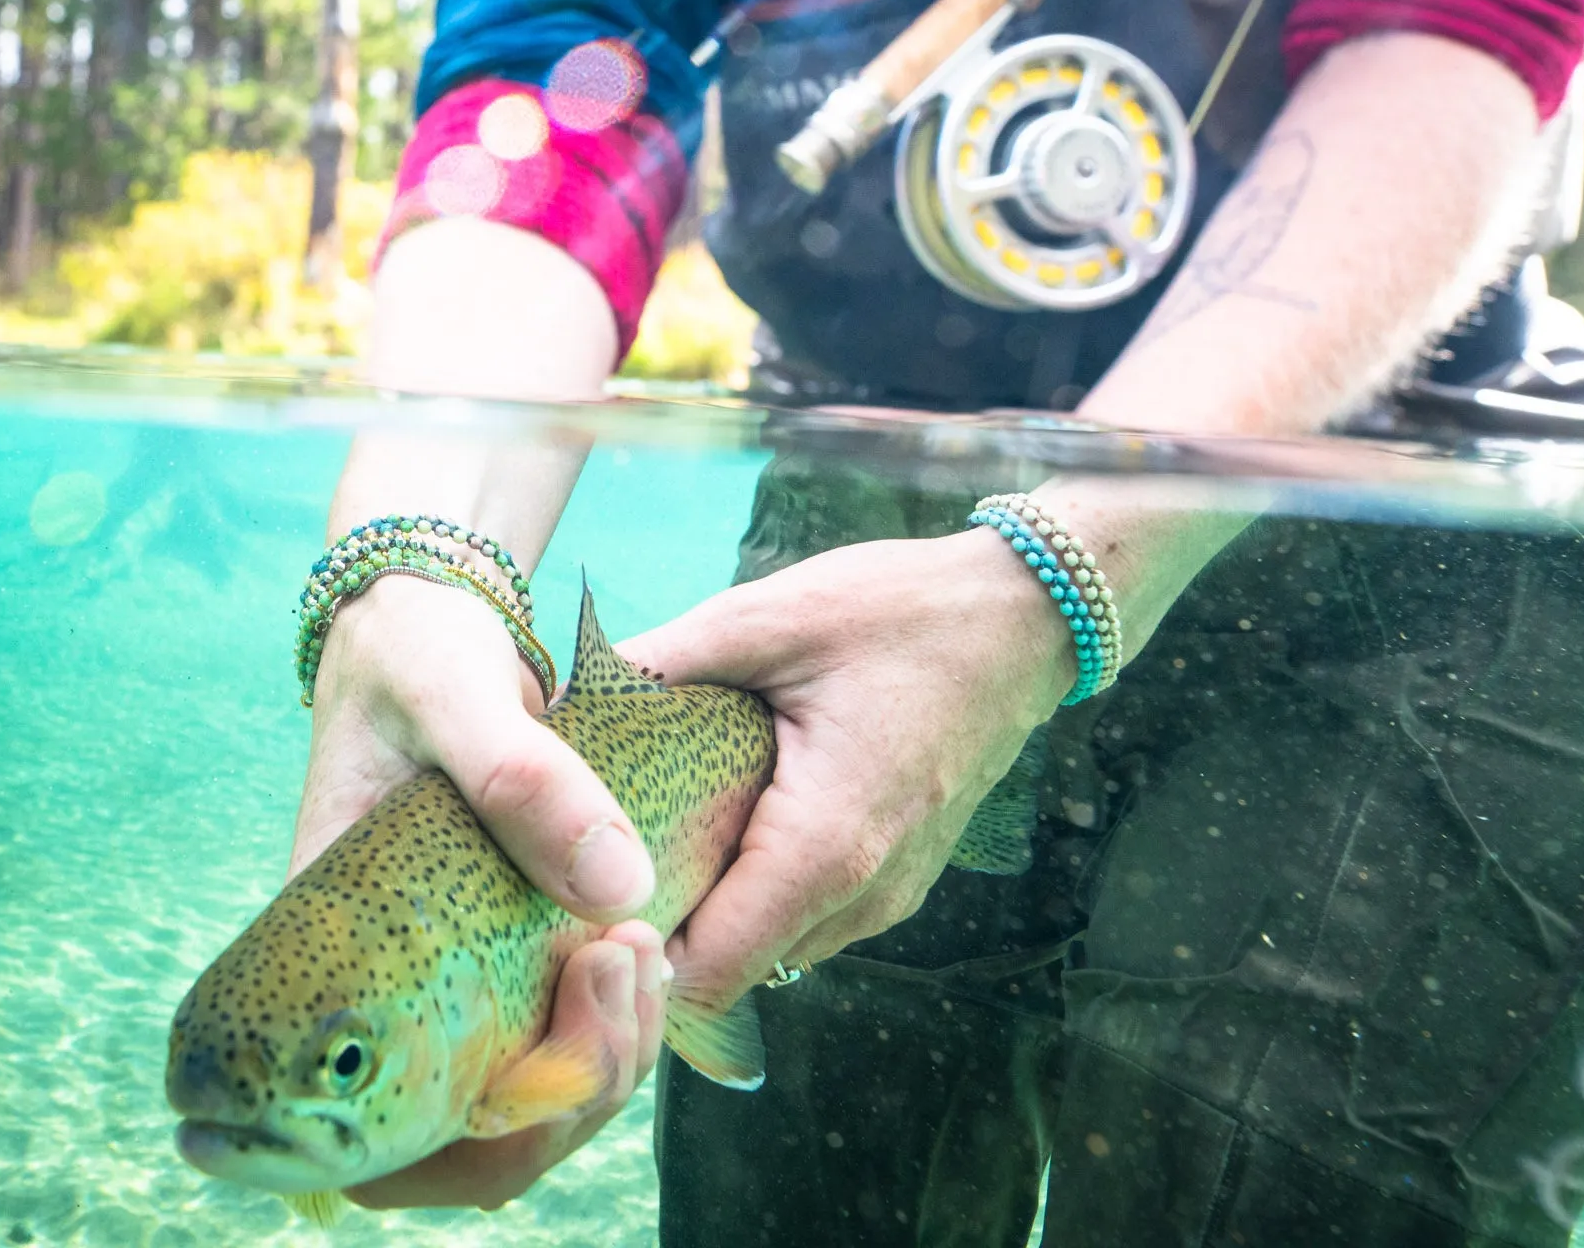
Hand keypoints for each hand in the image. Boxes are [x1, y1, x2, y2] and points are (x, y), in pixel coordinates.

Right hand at [290, 575, 659, 1206]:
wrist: (429, 616)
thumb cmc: (413, 651)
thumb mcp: (456, 693)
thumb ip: (523, 778)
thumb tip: (621, 889)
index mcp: (337, 950)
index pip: (388, 1118)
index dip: (486, 1117)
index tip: (580, 992)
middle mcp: (390, 984)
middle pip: (472, 1128)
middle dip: (571, 1087)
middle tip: (636, 968)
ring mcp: (451, 971)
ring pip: (525, 1093)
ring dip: (605, 1054)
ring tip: (651, 953)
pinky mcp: (507, 945)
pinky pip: (555, 1031)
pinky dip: (611, 1016)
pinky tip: (652, 943)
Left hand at [618, 527, 1076, 1012]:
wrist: (1023, 617)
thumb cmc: (903, 612)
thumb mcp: (769, 617)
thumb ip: (664, 661)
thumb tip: (560, 694)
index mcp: (826, 844)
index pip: (707, 971)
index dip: (633, 953)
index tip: (573, 902)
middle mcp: (862, 895)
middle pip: (730, 967)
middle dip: (660, 929)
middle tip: (593, 857)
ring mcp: (888, 895)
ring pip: (770, 947)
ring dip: (712, 910)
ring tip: (652, 831)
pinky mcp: (899, 878)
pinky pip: (808, 916)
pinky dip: (758, 890)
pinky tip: (722, 818)